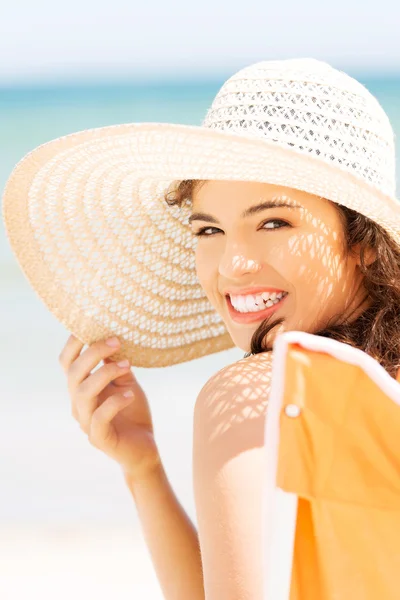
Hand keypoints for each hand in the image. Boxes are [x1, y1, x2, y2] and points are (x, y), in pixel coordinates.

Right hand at [59, 335, 160, 481]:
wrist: (143, 447)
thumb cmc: (132, 410)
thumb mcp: (125, 381)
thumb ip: (116, 362)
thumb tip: (113, 334)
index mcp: (81, 386)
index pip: (67, 361)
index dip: (74, 342)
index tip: (95, 324)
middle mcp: (78, 403)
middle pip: (74, 373)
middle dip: (93, 352)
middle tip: (117, 341)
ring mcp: (86, 422)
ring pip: (83, 393)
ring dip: (104, 374)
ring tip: (127, 365)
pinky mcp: (99, 438)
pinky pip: (99, 418)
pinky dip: (115, 403)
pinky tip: (131, 394)